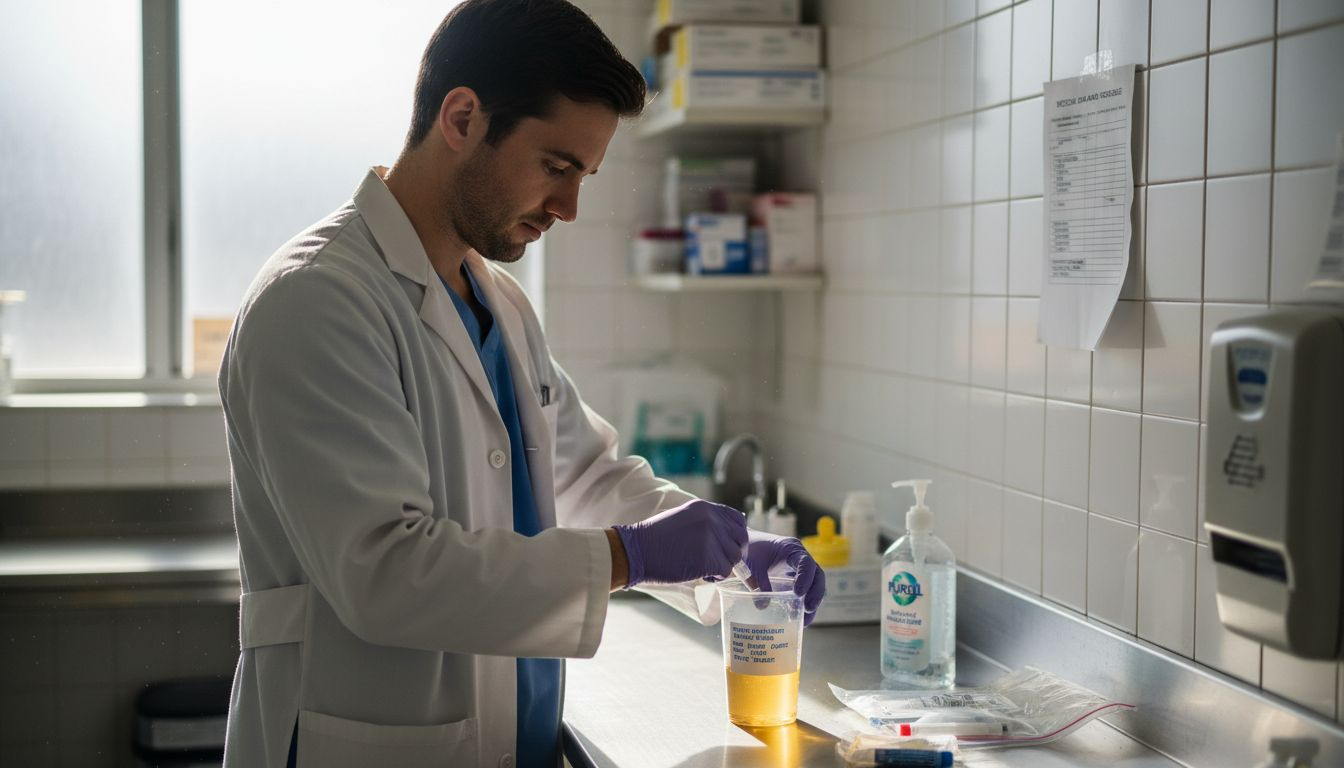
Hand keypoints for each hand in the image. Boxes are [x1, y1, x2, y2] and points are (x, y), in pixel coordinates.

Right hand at [613, 500, 747, 586]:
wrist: (636, 551)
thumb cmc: (655, 539)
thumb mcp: (683, 518)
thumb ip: (705, 523)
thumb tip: (727, 538)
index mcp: (705, 507)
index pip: (738, 520)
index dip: (736, 536)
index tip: (727, 546)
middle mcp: (711, 519)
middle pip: (740, 539)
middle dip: (732, 552)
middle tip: (717, 561)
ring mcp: (710, 538)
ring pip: (734, 557)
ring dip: (722, 565)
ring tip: (704, 567)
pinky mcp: (707, 558)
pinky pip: (725, 571)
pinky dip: (716, 576)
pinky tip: (701, 574)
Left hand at [743, 529, 825, 625]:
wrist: (745, 546)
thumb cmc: (749, 550)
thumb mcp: (752, 566)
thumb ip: (758, 583)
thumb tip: (763, 607)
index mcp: (792, 549)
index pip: (806, 563)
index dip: (806, 578)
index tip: (798, 593)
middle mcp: (800, 559)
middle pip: (817, 576)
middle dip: (815, 594)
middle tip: (808, 609)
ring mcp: (799, 571)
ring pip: (814, 586)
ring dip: (812, 603)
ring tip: (805, 621)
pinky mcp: (795, 581)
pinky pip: (805, 593)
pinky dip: (803, 605)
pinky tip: (799, 619)